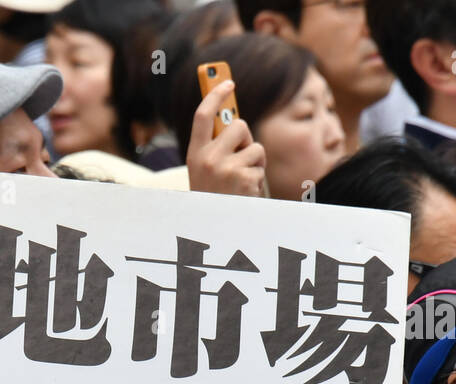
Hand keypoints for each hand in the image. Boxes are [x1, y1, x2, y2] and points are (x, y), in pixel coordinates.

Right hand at [185, 79, 266, 198]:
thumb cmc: (214, 197)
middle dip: (246, 138)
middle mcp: (207, 159)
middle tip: (240, 157)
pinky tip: (245, 192)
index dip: (215, 94)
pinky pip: (261, 166)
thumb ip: (216, 146)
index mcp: (194, 154)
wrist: (215, 229)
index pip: (203, 115)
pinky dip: (258, 179)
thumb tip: (234, 117)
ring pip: (255, 147)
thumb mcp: (205, 171)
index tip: (227, 82)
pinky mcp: (244, 178)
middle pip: (239, 125)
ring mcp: (226, 169)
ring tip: (242, 181)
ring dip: (254, 162)